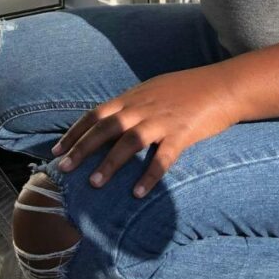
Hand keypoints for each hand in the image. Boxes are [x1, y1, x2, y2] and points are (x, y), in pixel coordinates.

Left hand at [52, 67, 241, 197]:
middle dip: (81, 149)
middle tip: (63, 168)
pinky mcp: (182, 133)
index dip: (75, 132)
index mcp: (132, 97)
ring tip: (94, 184)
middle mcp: (141, 108)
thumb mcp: (152, 90)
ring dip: (110, 163)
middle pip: (105, 129)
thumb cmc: (186, 89)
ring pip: (129, 142)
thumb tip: (110, 120)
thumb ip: (131, 104)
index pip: (95, 115)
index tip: (56, 150)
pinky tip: (137, 192)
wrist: (222, 85)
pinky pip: (163, 157)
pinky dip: (149, 175)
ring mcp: (161, 120)